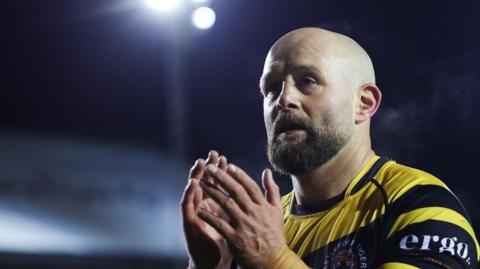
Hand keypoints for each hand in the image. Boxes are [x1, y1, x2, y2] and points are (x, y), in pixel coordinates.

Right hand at [181, 151, 231, 268]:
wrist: (214, 262)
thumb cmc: (227, 242)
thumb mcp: (236, 223)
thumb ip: (241, 207)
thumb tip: (250, 196)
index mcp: (216, 205)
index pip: (218, 184)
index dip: (221, 171)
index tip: (225, 158)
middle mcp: (204, 206)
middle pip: (205, 182)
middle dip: (208, 168)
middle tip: (211, 154)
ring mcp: (195, 212)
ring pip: (194, 189)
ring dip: (196, 175)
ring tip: (199, 163)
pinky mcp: (188, 221)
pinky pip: (187, 205)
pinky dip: (189, 193)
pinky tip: (191, 183)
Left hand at [198, 163, 285, 268]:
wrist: (273, 260)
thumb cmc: (274, 234)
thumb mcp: (277, 210)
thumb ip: (271, 190)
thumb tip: (267, 171)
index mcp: (263, 206)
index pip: (250, 186)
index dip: (239, 175)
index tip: (228, 165)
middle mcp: (253, 213)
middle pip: (236, 191)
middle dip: (222, 178)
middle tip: (209, 168)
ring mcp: (244, 225)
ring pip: (226, 204)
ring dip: (212, 192)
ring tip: (201, 183)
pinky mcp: (235, 238)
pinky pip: (220, 225)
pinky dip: (209, 217)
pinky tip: (199, 210)